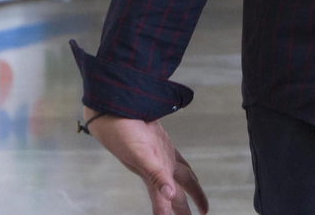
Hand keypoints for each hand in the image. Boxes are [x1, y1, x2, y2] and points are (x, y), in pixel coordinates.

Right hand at [84, 107, 208, 214]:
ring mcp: (162, 157)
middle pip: (178, 196)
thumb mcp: (141, 155)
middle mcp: (158, 170)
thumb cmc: (123, 133)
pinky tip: (185, 170)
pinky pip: (178, 160)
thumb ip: (155, 176)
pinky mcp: (163, 145)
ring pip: (182, 178)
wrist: (114, 110)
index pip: (165, 206)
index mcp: (153, 177)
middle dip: (185, 210)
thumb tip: (169, 196)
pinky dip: (184, 168)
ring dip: (190, 191)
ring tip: (200, 204)